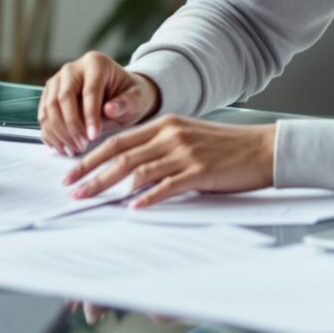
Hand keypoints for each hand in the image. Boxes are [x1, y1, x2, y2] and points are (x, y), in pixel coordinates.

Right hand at [38, 51, 160, 155]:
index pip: (89, 90)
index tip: (94, 137)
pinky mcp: (49, 94)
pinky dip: (50, 133)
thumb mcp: (136, 98)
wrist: (120, 93)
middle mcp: (72, 68)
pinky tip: (63, 147)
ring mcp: (57, 80)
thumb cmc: (130, 95)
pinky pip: (43, 115)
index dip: (90, 115)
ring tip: (74, 149)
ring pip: (49, 107)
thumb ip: (125, 103)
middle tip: (82, 146)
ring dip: (59, 132)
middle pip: (63, 97)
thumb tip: (109, 110)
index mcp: (96, 63)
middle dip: (71, 126)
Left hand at [62, 117, 274, 207]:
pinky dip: (147, 197)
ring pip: (137, 171)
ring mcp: (184, 153)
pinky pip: (166, 185)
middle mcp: (170, 135)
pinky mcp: (199, 172)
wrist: (262, 148)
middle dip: (91, 173)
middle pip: (120, 155)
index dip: (91, 156)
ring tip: (91, 200)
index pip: (118, 140)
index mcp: (165, 125)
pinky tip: (132, 207)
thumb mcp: (188, 137)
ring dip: (109, 186)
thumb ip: (160, 146)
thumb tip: (130, 168)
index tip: (72, 171)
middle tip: (71, 189)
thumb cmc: (225, 147)